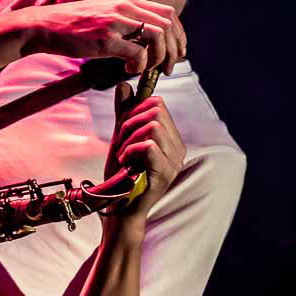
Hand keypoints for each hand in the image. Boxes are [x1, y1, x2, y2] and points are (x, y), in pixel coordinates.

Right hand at [21, 0, 186, 75]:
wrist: (43, 26)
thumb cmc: (72, 26)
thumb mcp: (103, 14)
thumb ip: (125, 21)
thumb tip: (146, 39)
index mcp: (126, 1)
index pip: (168, 13)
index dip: (178, 34)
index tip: (175, 51)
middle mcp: (124, 7)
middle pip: (168, 25)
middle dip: (175, 49)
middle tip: (168, 68)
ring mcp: (115, 22)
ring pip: (158, 37)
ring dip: (161, 58)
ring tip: (151, 71)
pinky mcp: (105, 39)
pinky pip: (137, 54)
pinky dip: (140, 66)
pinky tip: (129, 71)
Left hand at [103, 82, 186, 218]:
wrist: (117, 210)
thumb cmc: (119, 177)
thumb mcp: (120, 138)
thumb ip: (124, 113)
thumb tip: (124, 85)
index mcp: (171, 138)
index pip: (157, 104)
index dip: (134, 111)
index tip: (122, 132)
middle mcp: (178, 148)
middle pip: (156, 110)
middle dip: (130, 122)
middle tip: (122, 145)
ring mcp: (174, 161)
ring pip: (153, 126)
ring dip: (129, 139)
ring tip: (124, 157)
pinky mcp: (166, 173)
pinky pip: (149, 145)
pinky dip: (130, 151)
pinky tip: (125, 163)